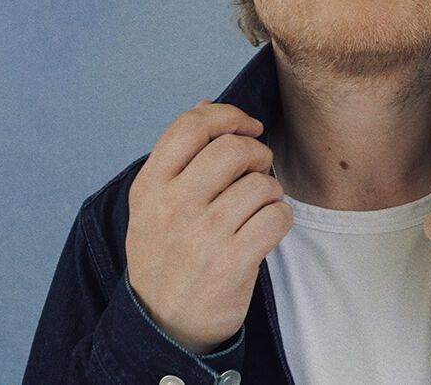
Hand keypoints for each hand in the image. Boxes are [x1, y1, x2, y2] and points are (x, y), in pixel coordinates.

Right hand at [126, 101, 292, 352]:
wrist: (163, 326)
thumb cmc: (165, 256)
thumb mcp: (151, 205)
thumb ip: (177, 156)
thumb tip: (205, 105)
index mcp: (149, 187)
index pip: (191, 126)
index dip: (228, 115)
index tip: (248, 126)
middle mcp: (173, 207)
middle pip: (233, 149)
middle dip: (258, 154)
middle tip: (258, 170)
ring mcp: (203, 236)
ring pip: (261, 184)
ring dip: (270, 192)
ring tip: (257, 208)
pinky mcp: (233, 263)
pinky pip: (277, 217)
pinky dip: (280, 219)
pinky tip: (266, 229)